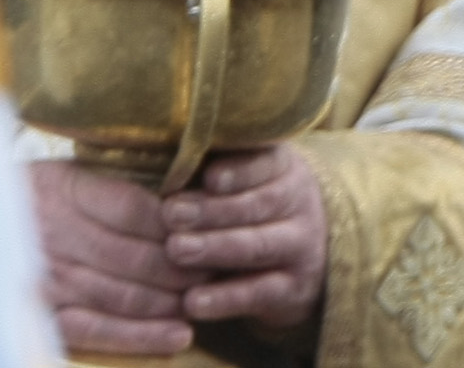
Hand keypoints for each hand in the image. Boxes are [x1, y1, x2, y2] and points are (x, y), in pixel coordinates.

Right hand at [30, 159, 199, 354]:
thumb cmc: (30, 193)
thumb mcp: (67, 168)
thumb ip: (115, 179)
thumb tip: (183, 191)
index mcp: (63, 190)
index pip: (134, 209)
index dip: (179, 224)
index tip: (213, 228)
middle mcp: (52, 236)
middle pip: (134, 255)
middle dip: (185, 266)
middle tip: (220, 268)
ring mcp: (43, 280)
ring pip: (120, 294)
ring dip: (171, 301)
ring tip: (207, 300)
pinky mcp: (37, 315)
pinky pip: (92, 330)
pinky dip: (138, 336)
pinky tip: (177, 337)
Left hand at [160, 144, 327, 331]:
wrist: (302, 252)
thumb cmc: (247, 207)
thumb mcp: (241, 179)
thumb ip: (207, 170)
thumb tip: (162, 162)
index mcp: (283, 168)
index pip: (266, 162)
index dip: (238, 170)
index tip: (207, 176)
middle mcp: (298, 203)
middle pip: (259, 204)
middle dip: (212, 210)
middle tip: (171, 213)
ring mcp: (300, 246)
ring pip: (258, 246)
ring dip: (216, 248)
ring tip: (177, 249)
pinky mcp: (293, 288)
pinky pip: (259, 293)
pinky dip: (225, 299)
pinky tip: (192, 301)